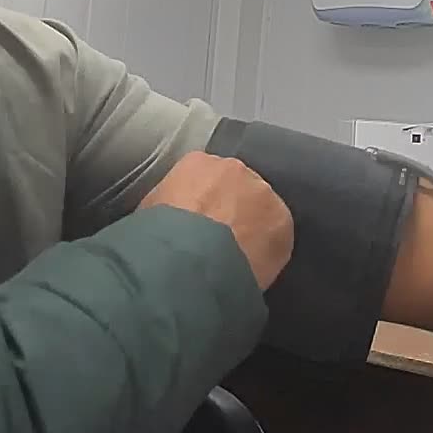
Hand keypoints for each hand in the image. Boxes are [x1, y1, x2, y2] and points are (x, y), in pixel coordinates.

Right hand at [139, 152, 294, 291]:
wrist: (188, 260)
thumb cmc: (158, 238)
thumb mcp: (150, 212)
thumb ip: (169, 204)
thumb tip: (176, 218)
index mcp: (198, 163)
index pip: (206, 178)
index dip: (205, 203)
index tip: (201, 224)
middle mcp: (235, 169)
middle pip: (237, 188)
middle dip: (232, 210)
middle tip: (221, 241)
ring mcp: (262, 192)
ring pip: (260, 209)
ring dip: (253, 227)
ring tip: (239, 258)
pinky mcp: (282, 220)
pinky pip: (276, 234)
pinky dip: (268, 249)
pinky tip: (255, 268)